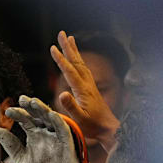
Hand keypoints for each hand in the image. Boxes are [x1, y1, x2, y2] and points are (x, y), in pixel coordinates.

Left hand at [0, 95, 81, 162]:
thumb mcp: (21, 159)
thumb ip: (11, 145)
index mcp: (33, 134)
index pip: (25, 120)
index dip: (17, 114)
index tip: (8, 111)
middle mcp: (44, 132)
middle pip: (37, 115)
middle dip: (30, 106)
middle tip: (22, 98)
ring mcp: (55, 135)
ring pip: (49, 118)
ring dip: (43, 110)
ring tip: (34, 102)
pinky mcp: (66, 142)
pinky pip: (63, 129)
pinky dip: (58, 121)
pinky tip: (51, 114)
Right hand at [50, 30, 118, 150]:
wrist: (109, 129)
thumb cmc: (93, 127)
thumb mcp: (80, 120)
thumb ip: (71, 107)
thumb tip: (62, 93)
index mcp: (83, 90)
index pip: (70, 71)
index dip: (61, 59)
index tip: (52, 48)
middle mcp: (87, 84)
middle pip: (76, 62)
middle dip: (68, 47)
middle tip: (61, 33)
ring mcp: (90, 85)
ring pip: (81, 63)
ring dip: (74, 51)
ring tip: (69, 39)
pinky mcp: (91, 89)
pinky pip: (83, 69)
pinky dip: (78, 60)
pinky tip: (76, 59)